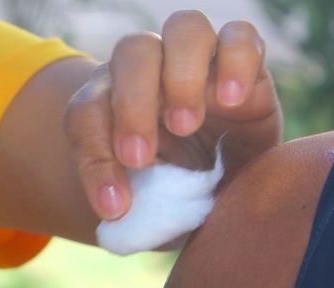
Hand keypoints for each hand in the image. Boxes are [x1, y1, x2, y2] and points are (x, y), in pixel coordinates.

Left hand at [66, 10, 282, 220]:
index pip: (87, 112)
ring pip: (184, 28)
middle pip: (132, 52)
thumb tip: (118, 213)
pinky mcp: (245, 62)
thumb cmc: (174, 199)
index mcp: (111, 103)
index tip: (114, 205)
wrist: (226, 192)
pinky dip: (237, 59)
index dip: (94, 158)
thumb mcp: (149, 208)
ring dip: (180, 75)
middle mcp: (151, 71)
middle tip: (141, 158)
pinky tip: (233, 101)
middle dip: (132, 105)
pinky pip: (241, 35)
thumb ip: (132, 206)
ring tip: (186, 126)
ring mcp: (199, 60)